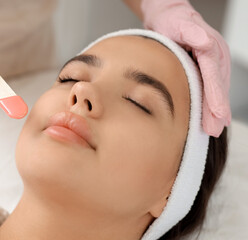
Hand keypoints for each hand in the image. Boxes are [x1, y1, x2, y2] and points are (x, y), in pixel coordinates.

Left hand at [141, 0, 230, 136]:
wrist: (168, 16)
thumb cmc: (171, 20)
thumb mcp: (178, 24)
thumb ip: (192, 33)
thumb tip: (204, 42)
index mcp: (211, 48)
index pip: (214, 77)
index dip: (215, 98)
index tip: (217, 116)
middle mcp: (216, 57)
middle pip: (217, 87)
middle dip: (217, 111)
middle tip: (213, 131)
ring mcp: (212, 63)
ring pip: (215, 89)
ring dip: (215, 111)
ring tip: (213, 130)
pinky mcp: (205, 67)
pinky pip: (210, 87)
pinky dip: (210, 103)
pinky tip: (211, 116)